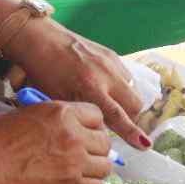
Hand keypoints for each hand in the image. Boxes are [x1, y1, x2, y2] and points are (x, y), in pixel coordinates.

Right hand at [0, 101, 111, 183]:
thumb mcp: (30, 113)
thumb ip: (57, 117)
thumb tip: (74, 124)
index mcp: (62, 112)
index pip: (97, 114)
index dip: (92, 123)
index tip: (85, 130)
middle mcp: (74, 135)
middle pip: (105, 140)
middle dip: (96, 145)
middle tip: (84, 151)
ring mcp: (75, 162)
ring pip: (105, 165)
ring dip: (96, 166)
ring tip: (82, 167)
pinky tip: (77, 182)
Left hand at [6, 18, 149, 149]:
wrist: (40, 39)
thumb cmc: (42, 73)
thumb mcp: (59, 99)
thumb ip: (81, 114)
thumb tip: (99, 131)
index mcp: (89, 87)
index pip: (117, 116)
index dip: (132, 132)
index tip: (144, 144)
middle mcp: (105, 74)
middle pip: (135, 104)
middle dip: (131, 117)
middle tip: (118, 122)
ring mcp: (110, 62)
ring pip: (133, 90)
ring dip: (126, 101)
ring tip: (110, 103)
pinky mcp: (111, 53)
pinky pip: (126, 76)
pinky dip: (121, 86)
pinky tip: (105, 86)